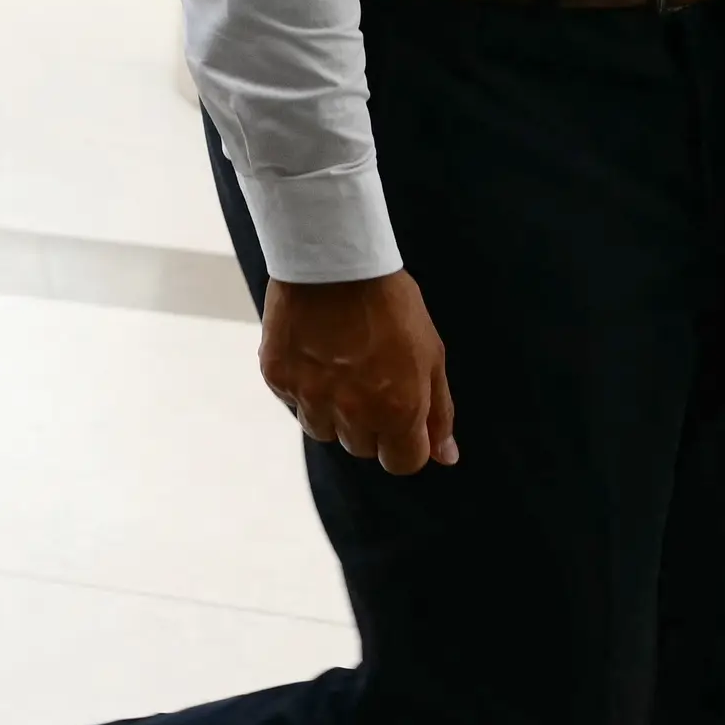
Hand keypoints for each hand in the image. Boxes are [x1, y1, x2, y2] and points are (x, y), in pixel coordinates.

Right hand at [260, 270, 456, 474]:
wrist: (332, 261)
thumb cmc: (391, 305)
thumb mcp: (431, 356)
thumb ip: (438, 412)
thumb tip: (446, 457)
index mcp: (399, 411)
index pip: (402, 462)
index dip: (404, 443)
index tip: (400, 417)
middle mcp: (354, 412)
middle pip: (362, 447)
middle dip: (370, 424)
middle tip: (368, 379)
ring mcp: (311, 397)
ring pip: (323, 430)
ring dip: (332, 410)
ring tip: (337, 367)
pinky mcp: (278, 378)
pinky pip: (293, 401)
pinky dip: (303, 386)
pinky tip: (313, 352)